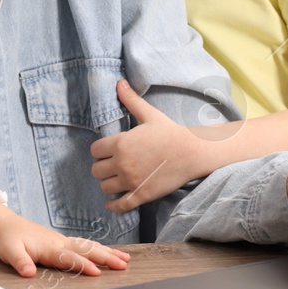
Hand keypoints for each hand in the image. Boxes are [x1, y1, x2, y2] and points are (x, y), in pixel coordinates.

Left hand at [0, 196, 129, 277]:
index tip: (97, 273)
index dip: (83, 266)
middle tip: (123, 265)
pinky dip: (99, 249)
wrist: (2, 225)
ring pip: (89, 247)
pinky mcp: (62, 242)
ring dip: (108, 253)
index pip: (70, 258)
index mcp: (49, 247)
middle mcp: (60, 242)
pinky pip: (85, 245)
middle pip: (87, 250)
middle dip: (106, 257)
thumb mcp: (8, 251)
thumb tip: (28, 272)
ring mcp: (62, 241)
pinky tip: (110, 254)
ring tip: (126, 260)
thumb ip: (20, 262)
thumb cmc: (6, 239)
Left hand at [91, 81, 200, 211]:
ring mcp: (131, 181)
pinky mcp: (141, 195)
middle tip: (111, 165)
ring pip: (105, 188)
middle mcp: (122, 163)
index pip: (94, 151)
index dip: (99, 151)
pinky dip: (113, 205)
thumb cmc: (170, 132)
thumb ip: (131, 100)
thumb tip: (119, 82)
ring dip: (108, 184)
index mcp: (121, 143)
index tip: (107, 151)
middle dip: (102, 167)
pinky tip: (112, 202)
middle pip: (96, 171)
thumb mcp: (149, 114)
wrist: (192, 152)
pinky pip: (120, 205)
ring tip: (115, 179)